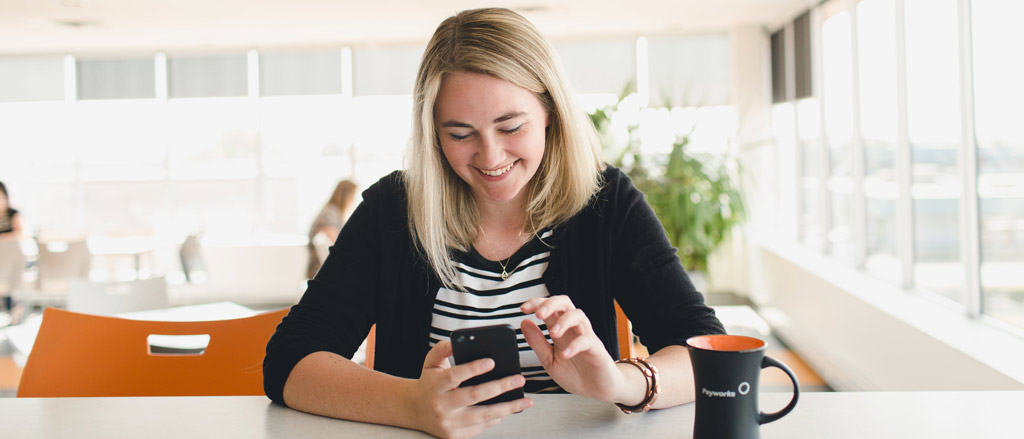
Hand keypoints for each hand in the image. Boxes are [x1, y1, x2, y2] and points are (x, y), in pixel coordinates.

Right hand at [410, 340, 532, 438]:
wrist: (414, 411)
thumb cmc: (429, 383)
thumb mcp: (431, 363)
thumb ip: (442, 349)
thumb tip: (456, 340)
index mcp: (436, 385)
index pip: (455, 376)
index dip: (473, 369)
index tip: (492, 361)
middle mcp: (442, 405)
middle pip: (474, 395)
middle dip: (500, 386)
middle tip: (519, 379)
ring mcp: (450, 422)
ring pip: (483, 415)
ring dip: (508, 408)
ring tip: (526, 401)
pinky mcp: (456, 435)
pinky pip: (482, 426)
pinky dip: (498, 417)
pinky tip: (510, 409)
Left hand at [520, 296, 629, 402]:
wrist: (597, 390)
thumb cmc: (576, 374)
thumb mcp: (550, 361)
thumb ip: (538, 343)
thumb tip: (524, 323)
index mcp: (561, 330)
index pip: (550, 308)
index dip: (536, 303)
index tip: (523, 309)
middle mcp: (574, 330)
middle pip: (565, 304)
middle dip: (550, 304)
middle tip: (538, 314)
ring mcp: (586, 338)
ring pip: (578, 316)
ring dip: (564, 321)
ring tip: (553, 333)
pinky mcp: (597, 350)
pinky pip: (587, 341)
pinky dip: (575, 346)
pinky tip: (565, 354)